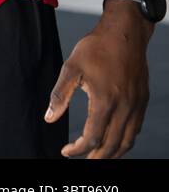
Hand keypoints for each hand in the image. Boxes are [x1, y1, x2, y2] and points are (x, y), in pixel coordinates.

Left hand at [45, 3, 151, 157]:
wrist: (125, 32)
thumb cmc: (95, 47)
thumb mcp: (71, 67)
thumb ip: (60, 95)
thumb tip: (48, 118)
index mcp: (105, 100)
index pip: (93, 137)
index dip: (78, 149)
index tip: (66, 151)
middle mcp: (124, 107)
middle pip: (112, 145)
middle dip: (95, 157)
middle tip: (81, 159)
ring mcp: (136, 105)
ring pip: (127, 140)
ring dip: (112, 153)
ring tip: (97, 156)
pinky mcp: (142, 100)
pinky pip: (135, 129)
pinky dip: (125, 140)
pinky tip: (115, 140)